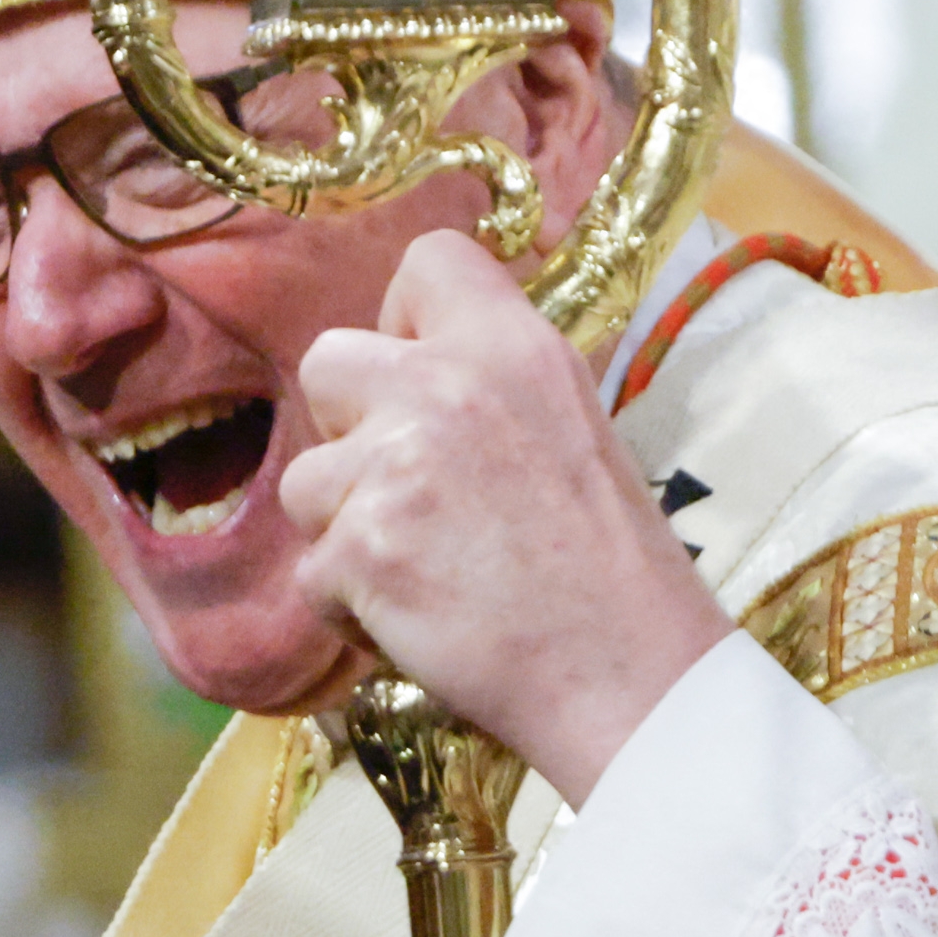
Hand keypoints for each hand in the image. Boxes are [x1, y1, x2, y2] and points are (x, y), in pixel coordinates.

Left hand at [281, 231, 733, 804]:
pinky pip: (312, 572)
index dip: (408, 320)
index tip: (428, 374)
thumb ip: (493, 383)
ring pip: (306, 479)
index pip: (427, 260)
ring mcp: (393, 469)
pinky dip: (352, 609)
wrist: (631, 676)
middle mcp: (445, 387)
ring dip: (345, 527)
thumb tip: (419, 367)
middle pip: (327, 360)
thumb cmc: (615, 570)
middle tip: (412, 487)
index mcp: (514, 346)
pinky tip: (420, 621)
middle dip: (350, 427)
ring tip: (424, 569)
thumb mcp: (576, 424)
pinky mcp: (359, 552)